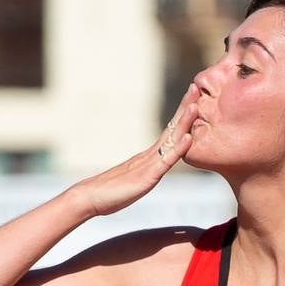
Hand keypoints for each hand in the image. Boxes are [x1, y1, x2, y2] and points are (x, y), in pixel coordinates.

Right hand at [67, 82, 200, 218]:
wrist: (88, 198)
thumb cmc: (107, 193)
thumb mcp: (131, 182)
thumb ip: (142, 175)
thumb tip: (149, 171)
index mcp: (147, 157)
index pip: (169, 132)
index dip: (181, 116)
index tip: (193, 98)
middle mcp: (148, 156)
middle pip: (171, 128)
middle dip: (185, 108)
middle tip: (196, 87)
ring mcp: (147, 165)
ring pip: (170, 140)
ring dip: (184, 122)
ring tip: (196, 104)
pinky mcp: (147, 177)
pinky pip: (165, 161)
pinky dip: (178, 148)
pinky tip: (188, 137)